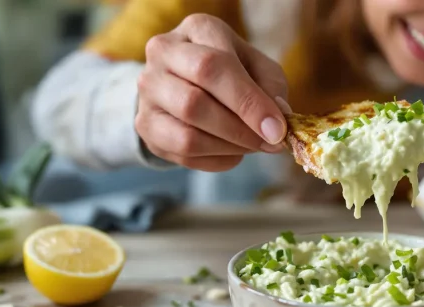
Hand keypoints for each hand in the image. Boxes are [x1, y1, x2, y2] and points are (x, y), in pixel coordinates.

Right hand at [136, 14, 290, 171]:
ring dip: (229, 148)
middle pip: (194, 102)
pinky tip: (233, 152)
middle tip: (269, 143)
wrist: (190, 80)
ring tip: (253, 147)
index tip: (277, 130)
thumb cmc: (234, 71)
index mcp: (197, 30)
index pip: (216, 67)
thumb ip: (271, 88)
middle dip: (239, 129)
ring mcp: (148, 92)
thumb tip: (275, 120)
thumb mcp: (259, 68)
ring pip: (187, 135)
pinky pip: (183, 154)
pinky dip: (217, 160)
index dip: (249, 104)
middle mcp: (163, 55)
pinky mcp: (146, 125)